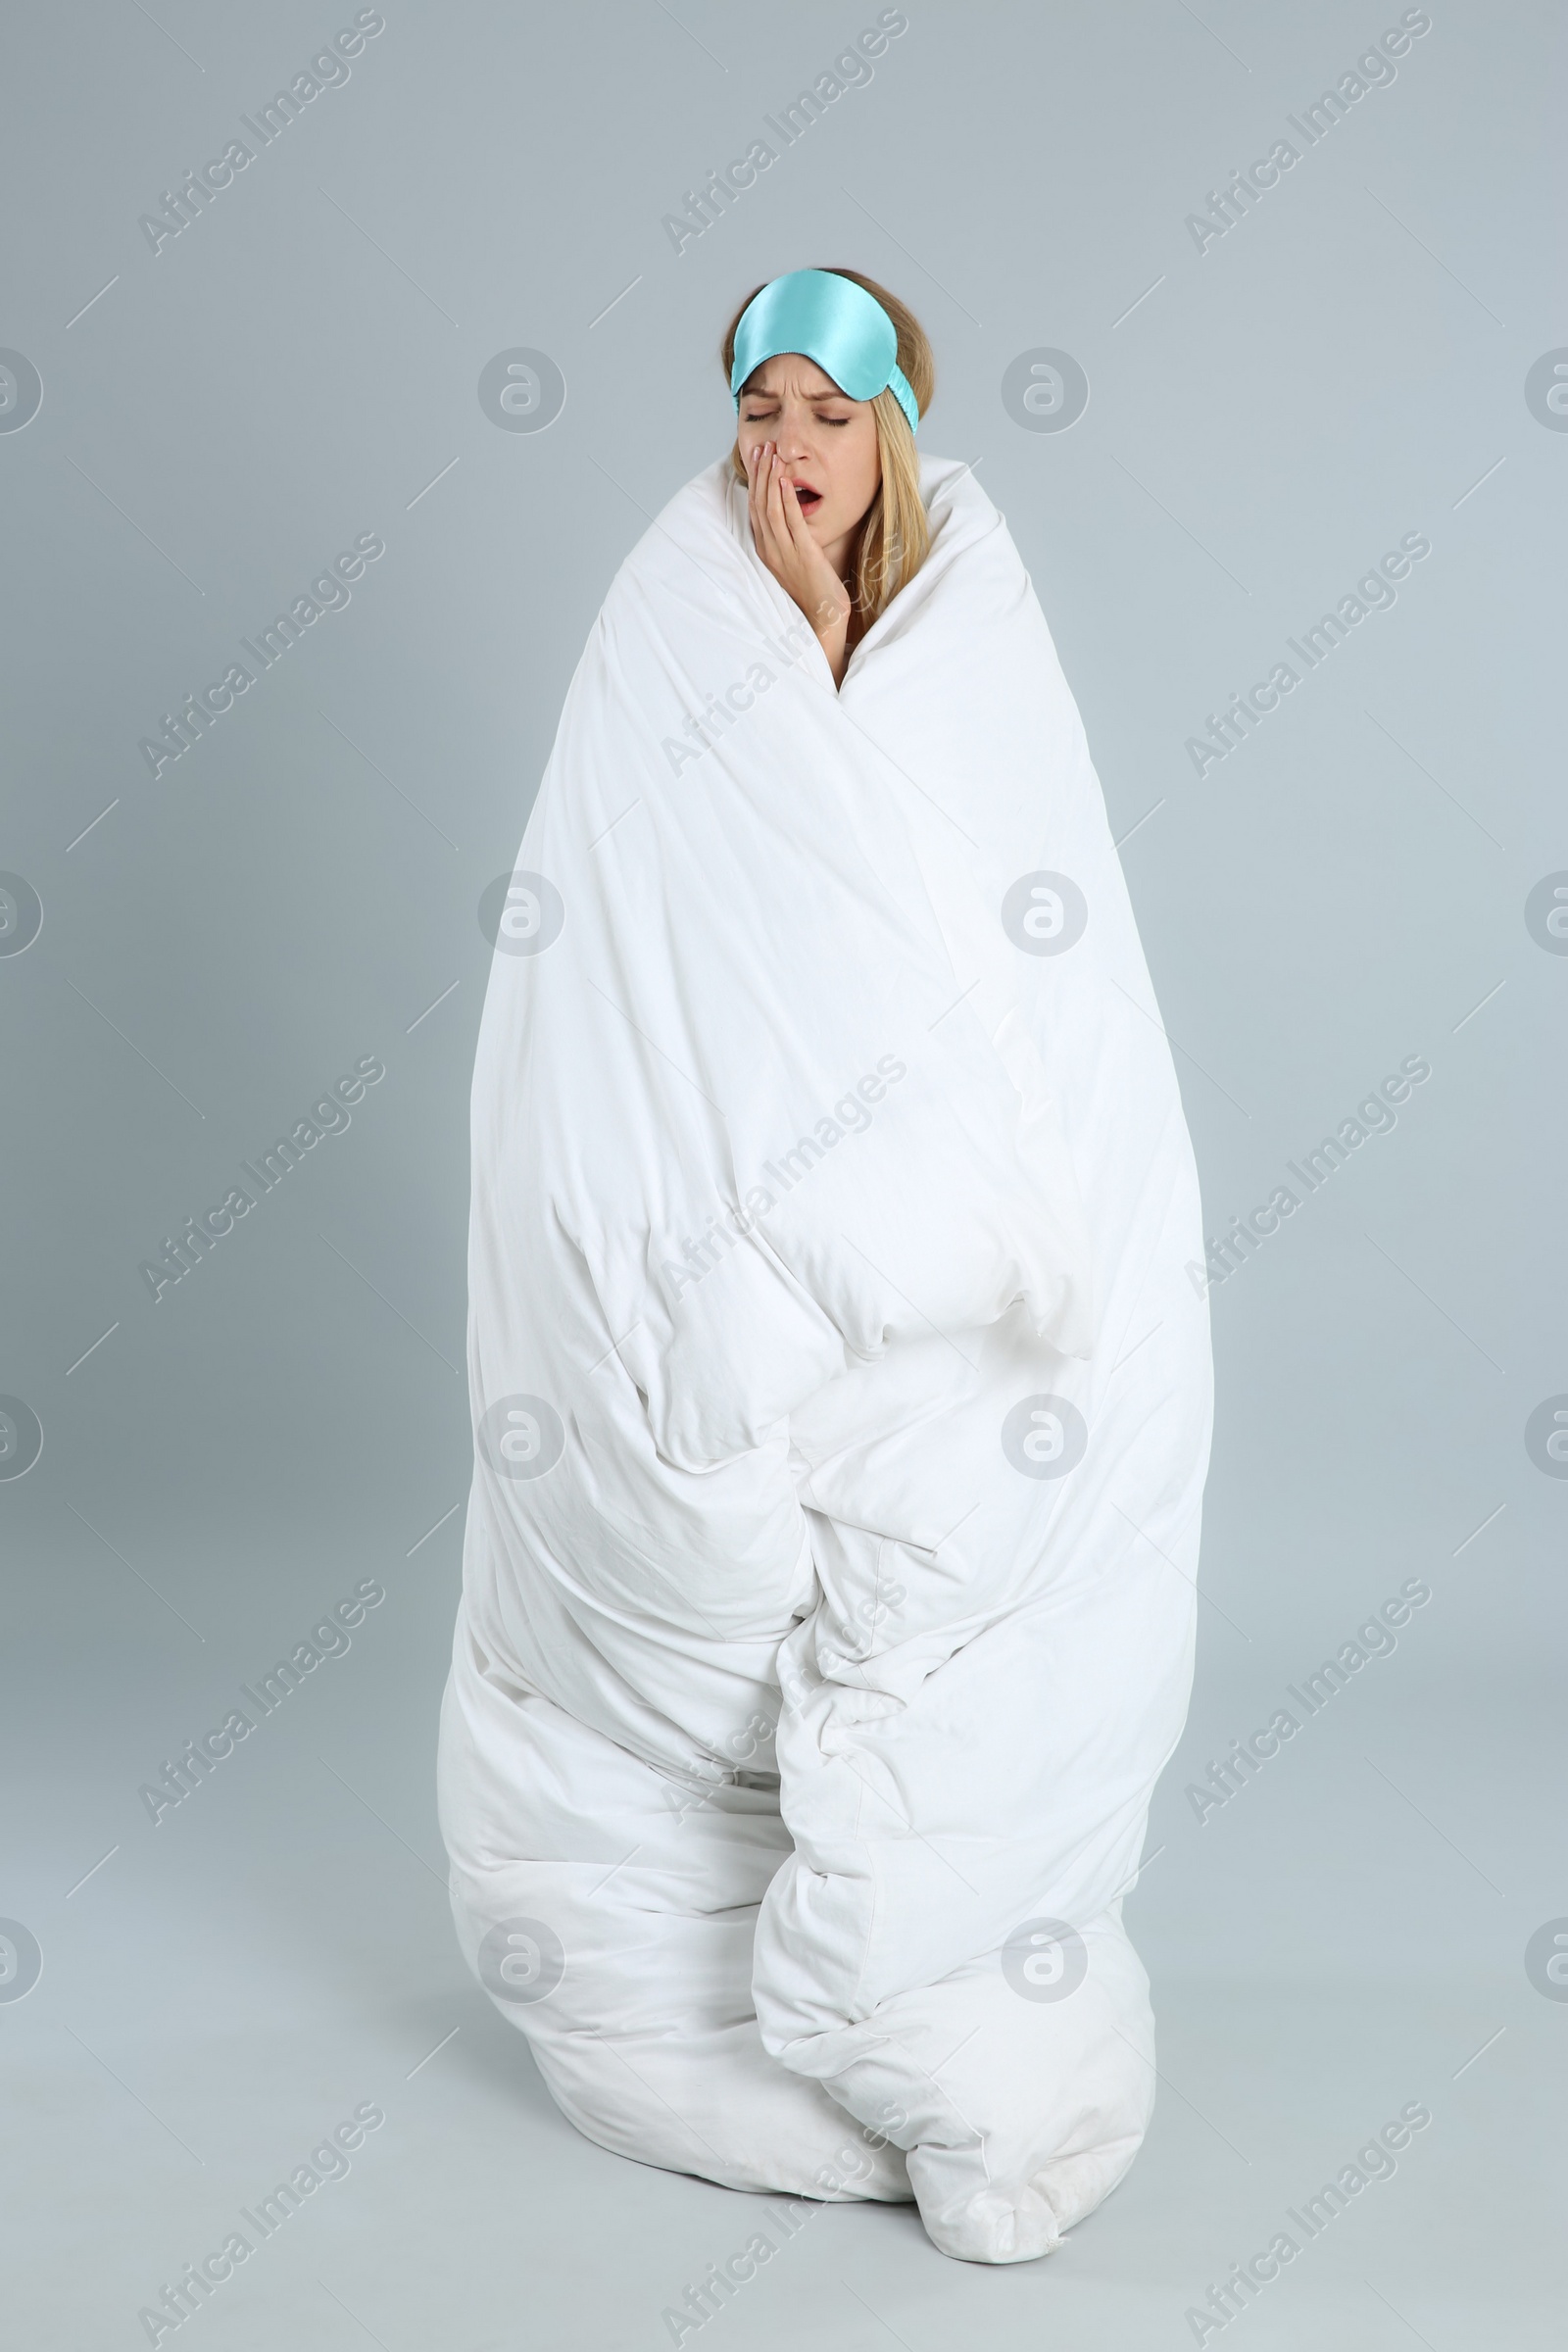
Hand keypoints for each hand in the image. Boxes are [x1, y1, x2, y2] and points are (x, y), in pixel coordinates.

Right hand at [744, 440, 851, 684]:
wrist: (823, 617)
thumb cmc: (813, 590)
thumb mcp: (795, 560)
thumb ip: (789, 538)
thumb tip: (790, 516)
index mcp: (766, 550)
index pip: (755, 509)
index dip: (755, 482)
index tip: (757, 458)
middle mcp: (770, 550)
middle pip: (759, 504)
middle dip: (760, 473)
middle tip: (762, 447)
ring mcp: (784, 553)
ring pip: (771, 509)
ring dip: (770, 479)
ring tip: (773, 454)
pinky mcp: (802, 555)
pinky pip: (791, 522)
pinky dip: (786, 499)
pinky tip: (785, 480)